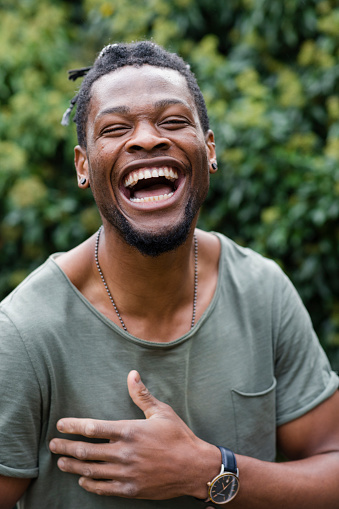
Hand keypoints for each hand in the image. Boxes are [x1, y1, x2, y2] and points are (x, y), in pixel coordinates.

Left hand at [49, 370, 219, 498]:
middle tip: (53, 445)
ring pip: (91, 471)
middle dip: (65, 448)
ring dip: (72, 467)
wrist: (195, 468)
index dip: (73, 426)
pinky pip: (104, 488)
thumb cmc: (179, 436)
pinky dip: (90, 484)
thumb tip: (132, 374)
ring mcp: (126, 473)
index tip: (61, 425)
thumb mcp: (162, 412)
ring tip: (60, 463)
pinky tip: (83, 480)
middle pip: (85, 451)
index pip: (93, 428)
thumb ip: (142, 395)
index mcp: (129, 431)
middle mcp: (124, 452)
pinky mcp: (131, 489)